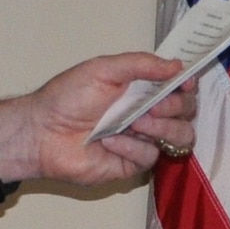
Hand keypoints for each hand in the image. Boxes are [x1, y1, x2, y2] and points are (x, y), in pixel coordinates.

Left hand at [0, 53, 198, 187]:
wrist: (42, 133)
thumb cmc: (68, 97)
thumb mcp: (103, 69)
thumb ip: (141, 64)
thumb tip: (177, 65)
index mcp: (142, 88)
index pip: (180, 86)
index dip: (187, 84)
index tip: (185, 82)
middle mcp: (148, 113)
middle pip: (187, 111)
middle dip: (175, 106)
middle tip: (153, 105)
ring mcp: (142, 139)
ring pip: (180, 136)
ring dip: (162, 127)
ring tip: (137, 123)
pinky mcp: (133, 164)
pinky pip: (150, 156)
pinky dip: (132, 147)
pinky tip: (110, 142)